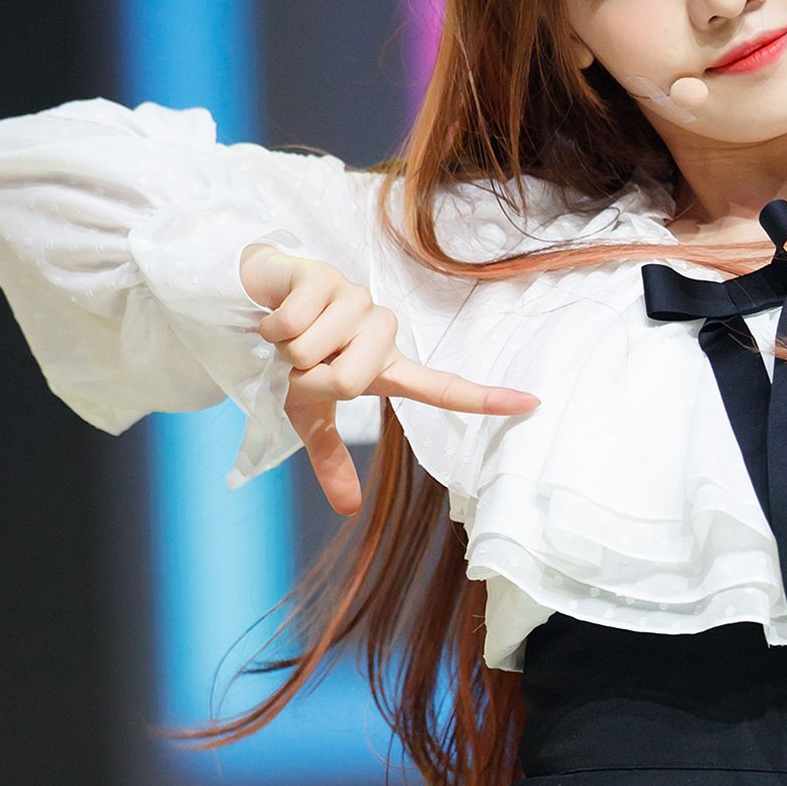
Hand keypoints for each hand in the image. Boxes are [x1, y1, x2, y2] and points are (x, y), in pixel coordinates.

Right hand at [239, 243, 537, 514]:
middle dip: (308, 380)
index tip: (532, 404)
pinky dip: (270, 329)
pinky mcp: (326, 276)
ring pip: (312, 353)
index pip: (442, 388)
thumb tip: (349, 509)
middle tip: (298, 365)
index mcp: (386, 367)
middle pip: (349, 382)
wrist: (254, 299)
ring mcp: (357, 299)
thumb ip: (331, 456)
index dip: (484, 399)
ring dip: (285, 354)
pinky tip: (275, 315)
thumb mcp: (309, 411)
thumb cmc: (292, 353)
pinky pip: (292, 324)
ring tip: (288, 336)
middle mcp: (382, 330)